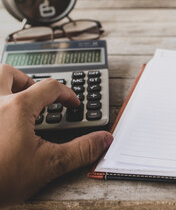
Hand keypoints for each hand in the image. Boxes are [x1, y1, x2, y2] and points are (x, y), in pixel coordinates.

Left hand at [0, 64, 112, 206]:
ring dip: (5, 85)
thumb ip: (80, 150)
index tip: (72, 104)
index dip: (66, 94)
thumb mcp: (48, 165)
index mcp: (16, 108)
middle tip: (38, 96)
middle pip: (9, 73)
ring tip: (15, 100)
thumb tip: (103, 140)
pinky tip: (1, 122)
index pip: (49, 87)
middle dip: (28, 81)